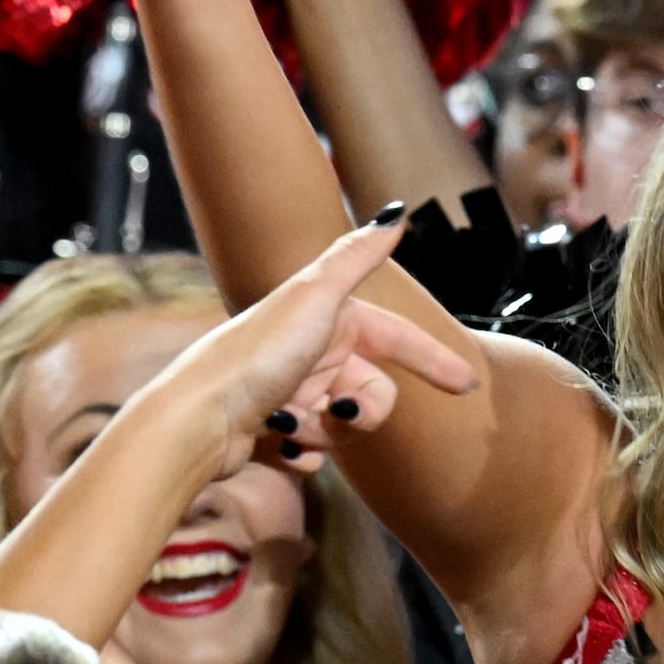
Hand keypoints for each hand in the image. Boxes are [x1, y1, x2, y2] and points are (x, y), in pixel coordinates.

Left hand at [171, 203, 480, 479]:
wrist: (197, 418)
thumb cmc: (254, 353)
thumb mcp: (314, 296)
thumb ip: (357, 256)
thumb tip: (397, 209)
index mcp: (325, 319)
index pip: (395, 338)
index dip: (432, 360)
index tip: (466, 385)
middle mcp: (309, 352)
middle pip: (372, 390)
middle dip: (363, 408)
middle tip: (338, 411)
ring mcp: (291, 393)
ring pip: (343, 425)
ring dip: (325, 431)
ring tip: (289, 425)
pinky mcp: (272, 433)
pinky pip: (314, 452)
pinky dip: (303, 454)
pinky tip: (279, 447)